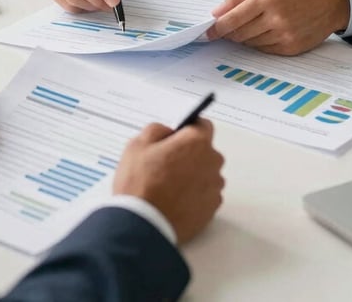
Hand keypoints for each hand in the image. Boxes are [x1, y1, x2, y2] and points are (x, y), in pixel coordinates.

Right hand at [113, 120, 223, 243]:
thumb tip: (167, 132)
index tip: (177, 137)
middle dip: (190, 154)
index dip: (188, 130)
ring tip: (168, 186)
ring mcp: (214, 188)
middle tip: (166, 165)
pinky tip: (175, 200)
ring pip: (206, 174)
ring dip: (193, 176)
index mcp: (196, 142)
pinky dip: (195, 196)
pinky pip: (206, 195)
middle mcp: (211, 163)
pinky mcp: (212, 210)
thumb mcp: (137, 145)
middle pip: (205, 151)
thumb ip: (157, 130)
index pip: (203, 125)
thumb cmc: (140, 185)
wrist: (143, 225)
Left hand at [206, 0, 349, 54]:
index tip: (207, 32)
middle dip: (229, 32)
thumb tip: (217, 13)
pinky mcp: (291, 48)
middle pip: (239, 33)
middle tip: (227, 28)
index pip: (233, 19)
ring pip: (250, 43)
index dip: (217, 28)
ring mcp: (284, 35)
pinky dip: (259, 43)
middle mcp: (276, 18)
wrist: (331, 1)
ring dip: (244, 37)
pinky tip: (265, 31)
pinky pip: (264, 50)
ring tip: (252, 24)